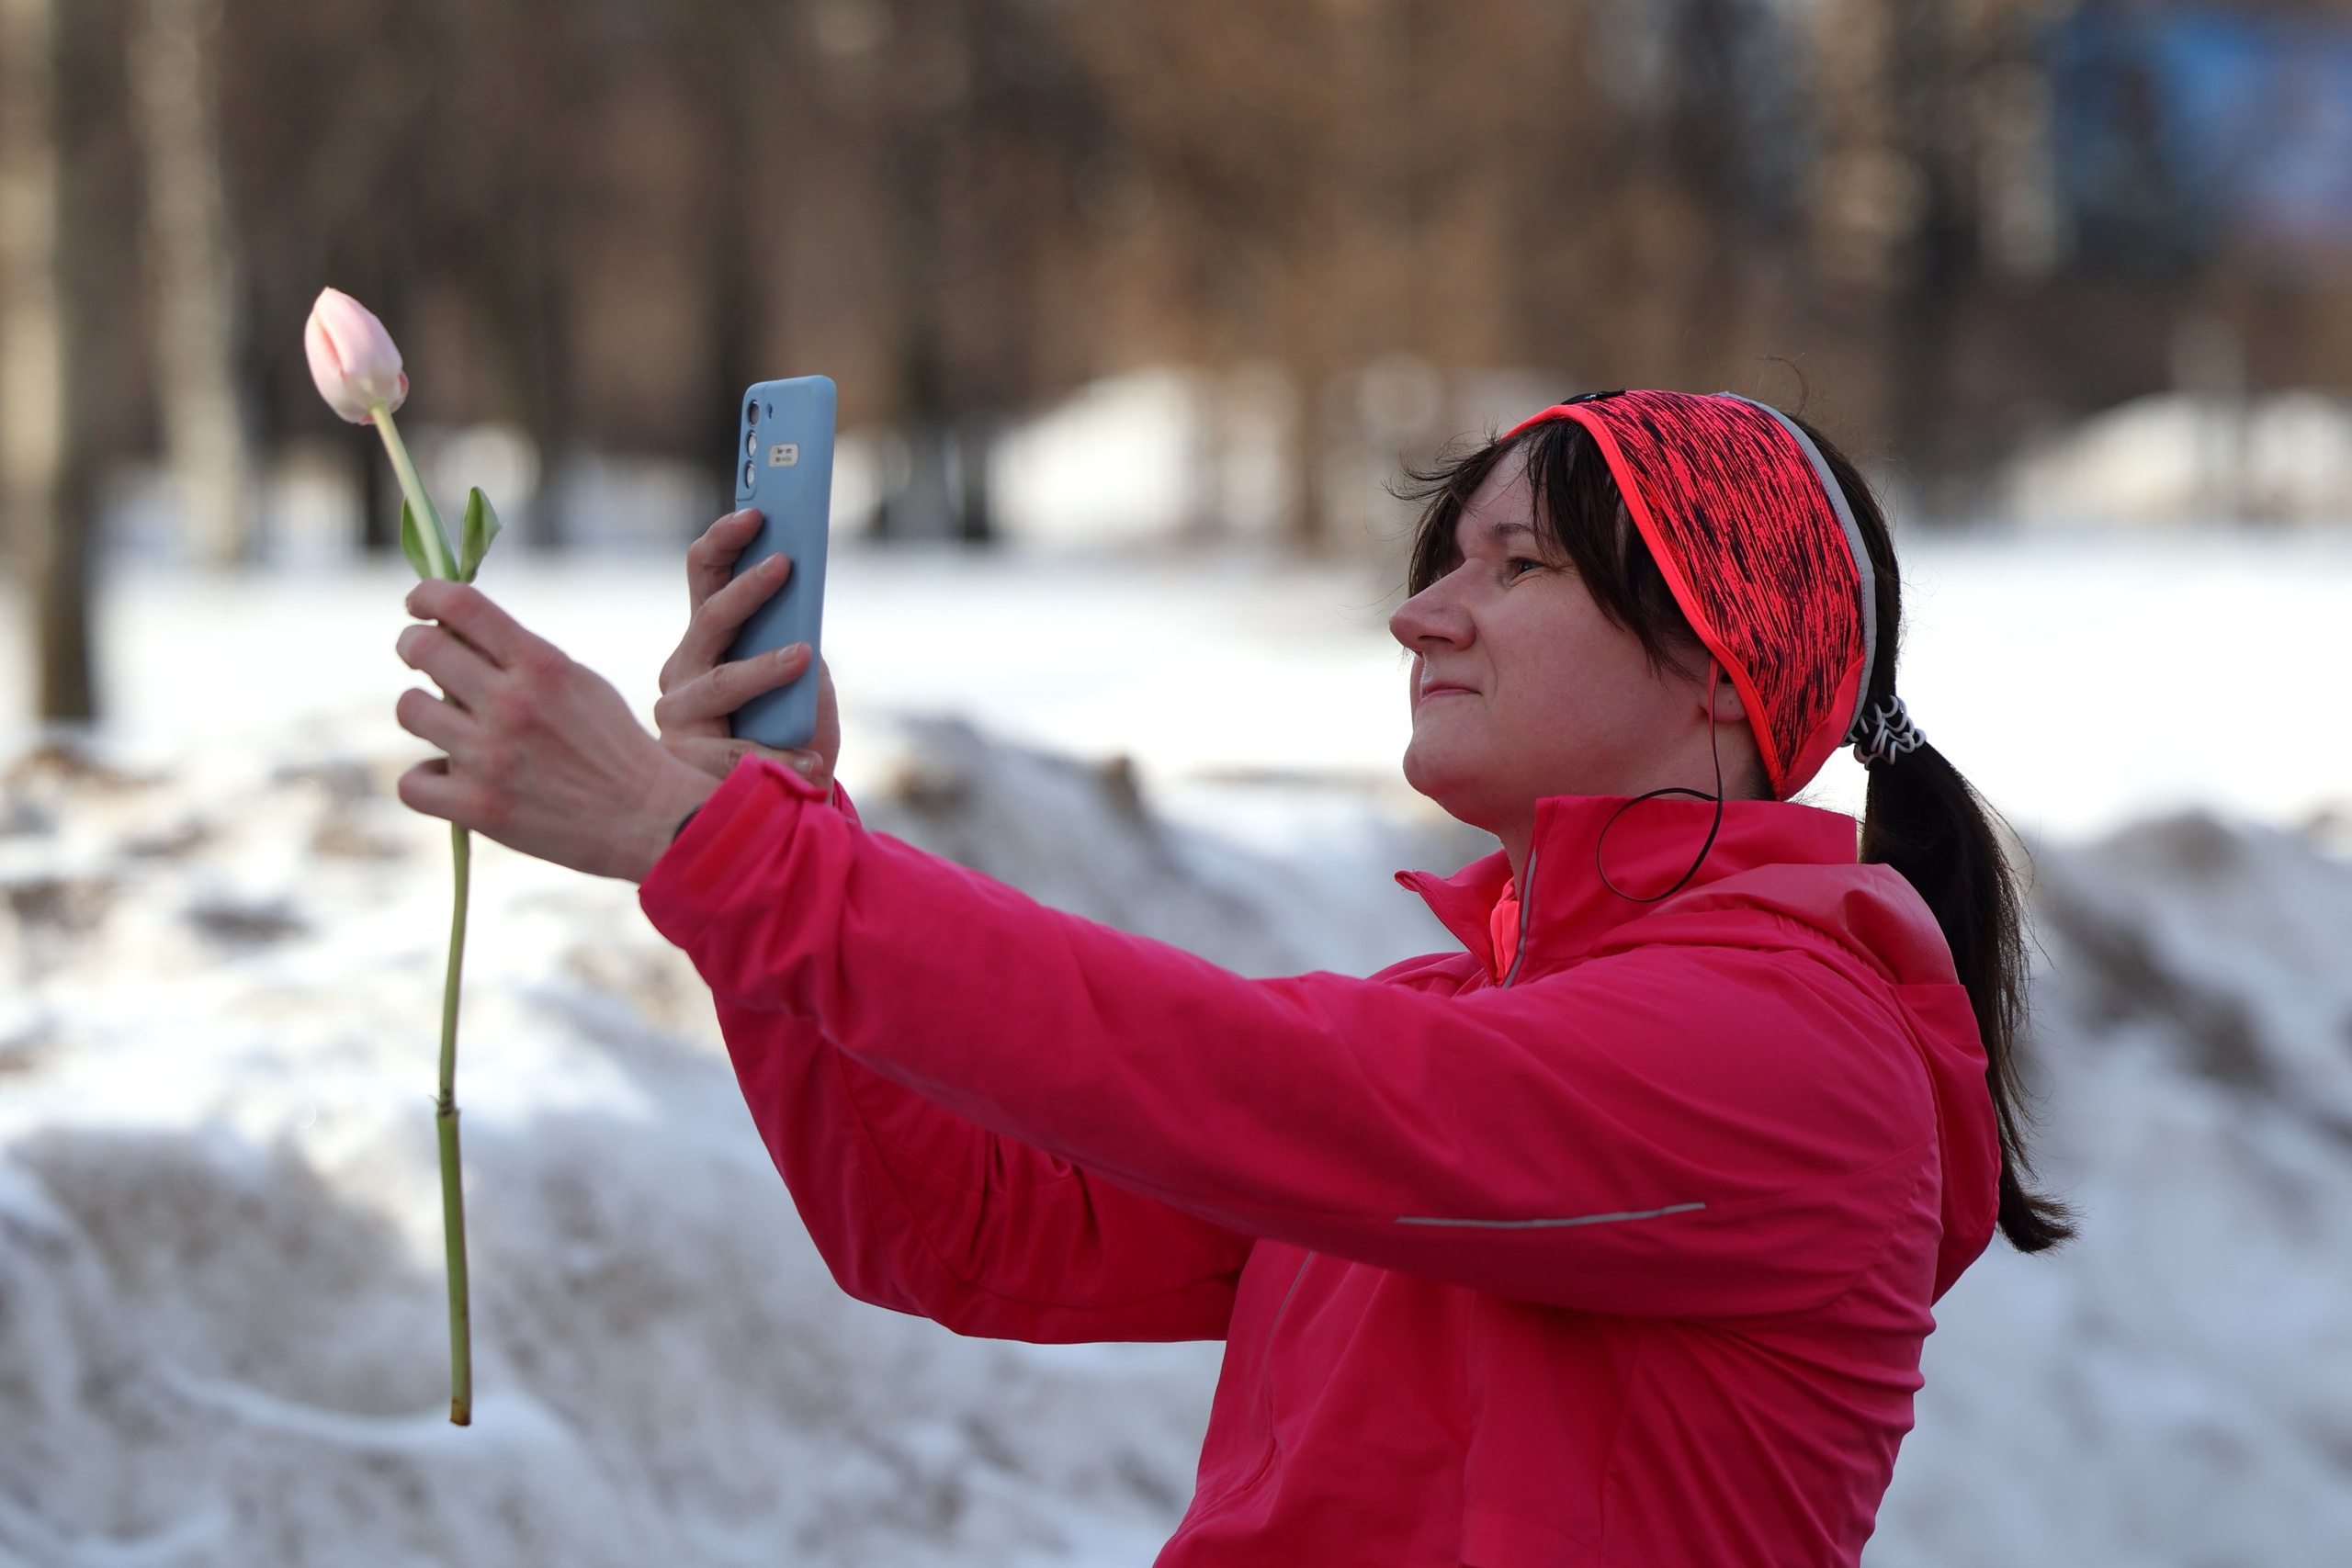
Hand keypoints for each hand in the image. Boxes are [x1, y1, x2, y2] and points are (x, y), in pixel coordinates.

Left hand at [394, 581, 718, 881]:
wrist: (649, 819)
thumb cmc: (614, 746)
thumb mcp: (580, 683)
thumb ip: (523, 659)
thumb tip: (456, 636)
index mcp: (542, 666)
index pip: (460, 605)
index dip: (426, 595)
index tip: (419, 605)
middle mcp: (511, 705)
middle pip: (422, 648)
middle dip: (413, 645)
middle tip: (422, 656)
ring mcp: (490, 758)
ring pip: (409, 710)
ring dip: (421, 711)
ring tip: (445, 724)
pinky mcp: (479, 809)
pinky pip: (411, 782)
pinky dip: (426, 780)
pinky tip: (449, 778)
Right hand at [654, 508, 840, 791]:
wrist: (777, 804)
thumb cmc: (790, 733)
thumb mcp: (803, 684)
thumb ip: (797, 644)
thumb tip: (807, 620)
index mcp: (706, 639)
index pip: (704, 575)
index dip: (724, 540)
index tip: (757, 513)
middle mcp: (683, 670)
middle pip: (709, 620)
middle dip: (747, 588)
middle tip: (785, 564)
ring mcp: (678, 716)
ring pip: (720, 682)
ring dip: (764, 668)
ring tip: (805, 655)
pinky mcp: (684, 762)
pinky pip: (737, 753)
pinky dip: (780, 755)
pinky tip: (812, 761)